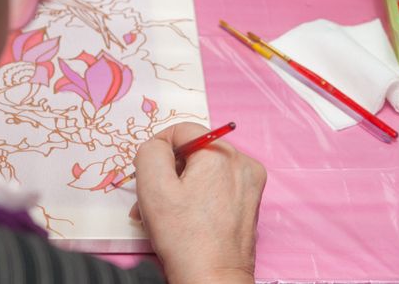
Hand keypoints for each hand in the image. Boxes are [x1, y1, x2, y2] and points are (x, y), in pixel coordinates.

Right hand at [131, 122, 266, 283]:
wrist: (212, 280)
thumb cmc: (184, 238)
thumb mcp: (153, 187)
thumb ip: (150, 151)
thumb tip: (158, 145)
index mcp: (222, 153)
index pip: (182, 129)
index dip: (158, 147)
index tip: (147, 172)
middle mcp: (243, 162)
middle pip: (193, 150)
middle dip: (168, 171)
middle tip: (151, 196)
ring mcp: (250, 183)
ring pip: (204, 168)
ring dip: (180, 184)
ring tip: (164, 212)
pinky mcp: (250, 200)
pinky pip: (218, 184)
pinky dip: (198, 194)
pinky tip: (184, 215)